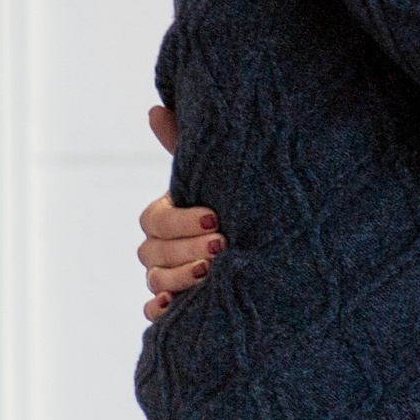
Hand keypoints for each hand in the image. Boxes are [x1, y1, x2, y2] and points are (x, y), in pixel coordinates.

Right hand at [137, 104, 224, 321]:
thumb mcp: (215, 176)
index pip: (154, 221)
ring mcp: (165, 278)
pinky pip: (154, 312)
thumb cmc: (235, 202)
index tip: (215, 218)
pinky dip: (159, 309)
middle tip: (221, 246)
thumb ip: (184, 145)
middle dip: (184, 249)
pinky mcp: (178, 304)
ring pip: (154, 280)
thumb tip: (155, 107)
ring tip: (210, 273)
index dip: (180, 220)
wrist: (268, 243)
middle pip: (151, 253)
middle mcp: (160, 248)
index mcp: (166, 216)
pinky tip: (175, 304)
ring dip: (177, 277)